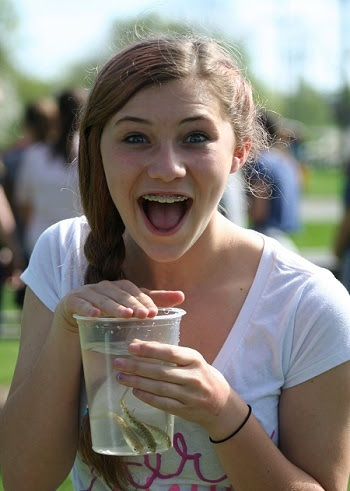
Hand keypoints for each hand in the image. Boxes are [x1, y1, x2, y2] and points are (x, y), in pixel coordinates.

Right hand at [56, 279, 184, 328]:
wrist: (73, 321)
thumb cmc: (107, 314)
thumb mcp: (131, 309)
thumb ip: (154, 302)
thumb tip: (182, 296)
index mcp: (120, 287)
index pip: (134, 291)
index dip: (144, 301)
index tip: (154, 314)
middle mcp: (104, 286)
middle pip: (120, 294)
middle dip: (132, 304)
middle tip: (143, 316)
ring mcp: (87, 292)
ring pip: (102, 298)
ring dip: (114, 306)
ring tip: (125, 316)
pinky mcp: (71, 300)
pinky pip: (79, 303)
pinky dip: (86, 307)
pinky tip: (94, 314)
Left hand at [113, 340, 231, 433]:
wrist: (221, 403)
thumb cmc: (201, 375)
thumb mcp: (190, 359)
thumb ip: (166, 352)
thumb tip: (137, 344)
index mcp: (195, 359)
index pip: (170, 353)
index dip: (150, 350)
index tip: (131, 347)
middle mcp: (193, 377)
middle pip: (161, 371)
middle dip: (137, 367)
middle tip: (118, 363)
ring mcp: (189, 395)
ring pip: (159, 388)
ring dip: (137, 382)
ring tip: (121, 377)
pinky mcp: (184, 410)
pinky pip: (162, 403)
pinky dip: (147, 397)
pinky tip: (134, 391)